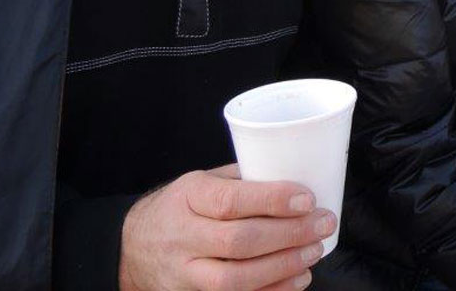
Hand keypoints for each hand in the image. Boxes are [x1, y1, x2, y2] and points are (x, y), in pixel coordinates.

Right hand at [119, 164, 336, 290]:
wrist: (133, 247)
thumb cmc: (180, 206)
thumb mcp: (202, 181)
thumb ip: (243, 180)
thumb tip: (297, 175)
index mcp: (188, 197)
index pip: (230, 201)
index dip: (272, 201)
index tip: (307, 199)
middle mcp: (183, 237)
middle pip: (238, 242)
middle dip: (288, 235)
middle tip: (323, 224)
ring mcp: (184, 274)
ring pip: (235, 280)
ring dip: (283, 267)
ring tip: (314, 251)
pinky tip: (297, 279)